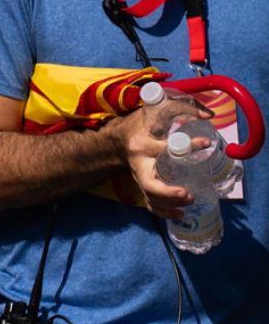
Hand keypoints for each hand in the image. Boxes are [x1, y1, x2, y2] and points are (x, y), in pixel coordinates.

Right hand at [114, 95, 212, 219]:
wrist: (116, 140)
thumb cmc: (139, 125)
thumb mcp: (155, 112)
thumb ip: (180, 109)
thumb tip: (208, 115)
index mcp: (141, 145)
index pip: (164, 148)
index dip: (187, 147)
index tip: (205, 143)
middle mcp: (138, 164)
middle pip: (150, 184)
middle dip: (169, 193)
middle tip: (188, 193)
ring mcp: (138, 178)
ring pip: (151, 198)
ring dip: (170, 204)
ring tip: (190, 199)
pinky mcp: (142, 186)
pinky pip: (151, 204)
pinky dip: (165, 213)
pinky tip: (181, 214)